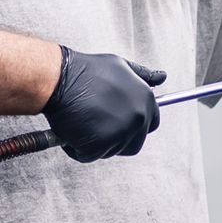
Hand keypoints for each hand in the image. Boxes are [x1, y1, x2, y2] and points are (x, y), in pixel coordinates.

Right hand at [44, 47, 165, 160]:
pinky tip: (71, 130)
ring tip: (82, 122)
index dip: (134, 125)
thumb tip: (162, 77)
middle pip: (134, 143)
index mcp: (145, 100)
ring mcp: (120, 133)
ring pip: (112, 151)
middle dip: (116, 138)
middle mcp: (137, 118)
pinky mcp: (100, 145)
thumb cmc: (85, 71)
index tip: (118, 122)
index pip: (151, 124)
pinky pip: (90, 155)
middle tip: (96, 125)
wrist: (59, 78)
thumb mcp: (120, 66)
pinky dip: (78, 148)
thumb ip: (142, 76)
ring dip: (96, 143)